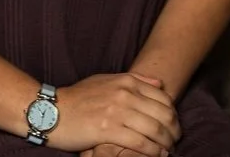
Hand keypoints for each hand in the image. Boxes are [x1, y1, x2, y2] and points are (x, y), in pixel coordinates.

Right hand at [51, 72, 180, 155]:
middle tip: (175, 140)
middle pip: (164, 113)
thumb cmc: (79, 97)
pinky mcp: (108, 130)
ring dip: (167, 143)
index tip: (173, 125)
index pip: (163, 97)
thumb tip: (159, 84)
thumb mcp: (106, 80)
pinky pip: (140, 144)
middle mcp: (124, 94)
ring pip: (155, 129)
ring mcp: (116, 111)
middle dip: (174, 130)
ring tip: (168, 150)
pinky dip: (153, 152)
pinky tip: (157, 155)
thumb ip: (134, 80)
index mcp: (125, 81)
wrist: (54, 111)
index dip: (174, 114)